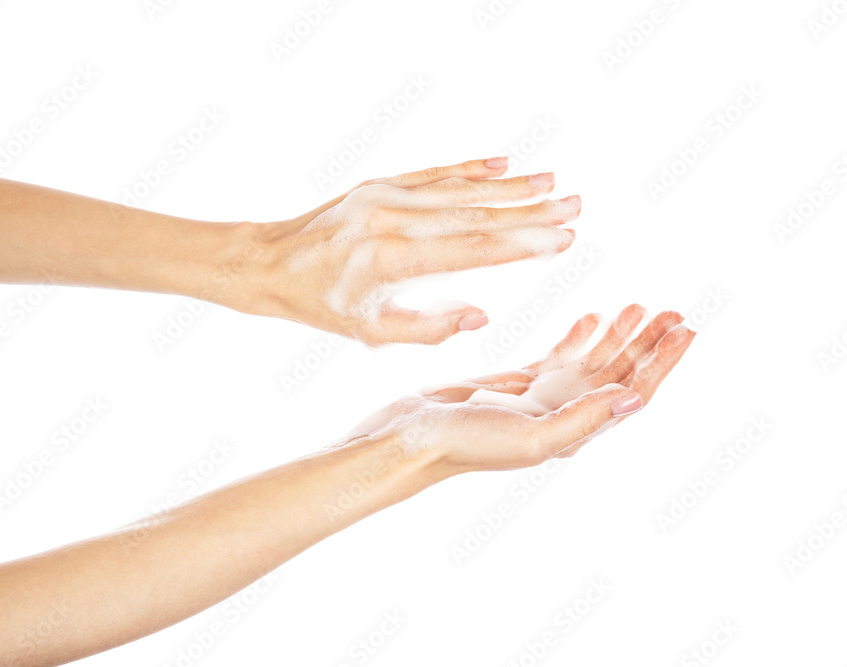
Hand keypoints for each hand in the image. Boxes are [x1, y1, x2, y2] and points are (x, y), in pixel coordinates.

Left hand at [235, 158, 579, 345]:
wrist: (270, 262)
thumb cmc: (322, 305)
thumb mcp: (370, 333)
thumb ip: (428, 328)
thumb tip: (482, 315)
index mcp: (394, 261)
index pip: (473, 250)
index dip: (522, 245)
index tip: (564, 239)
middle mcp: (394, 220)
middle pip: (476, 214)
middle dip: (531, 210)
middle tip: (576, 204)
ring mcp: (387, 196)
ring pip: (460, 189)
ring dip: (510, 186)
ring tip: (553, 181)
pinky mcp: (380, 184)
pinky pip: (435, 173)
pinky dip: (471, 169)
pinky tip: (503, 164)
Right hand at [342, 305, 695, 472]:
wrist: (413, 436)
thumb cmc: (466, 443)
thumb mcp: (530, 437)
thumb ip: (583, 418)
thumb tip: (636, 399)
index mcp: (575, 430)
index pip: (633, 392)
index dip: (662, 362)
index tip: (685, 329)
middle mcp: (566, 416)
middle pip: (621, 374)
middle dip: (649, 343)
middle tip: (673, 311)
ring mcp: (543, 399)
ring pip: (594, 362)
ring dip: (618, 336)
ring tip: (639, 306)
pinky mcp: (519, 385)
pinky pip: (561, 357)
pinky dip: (581, 337)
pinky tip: (593, 317)